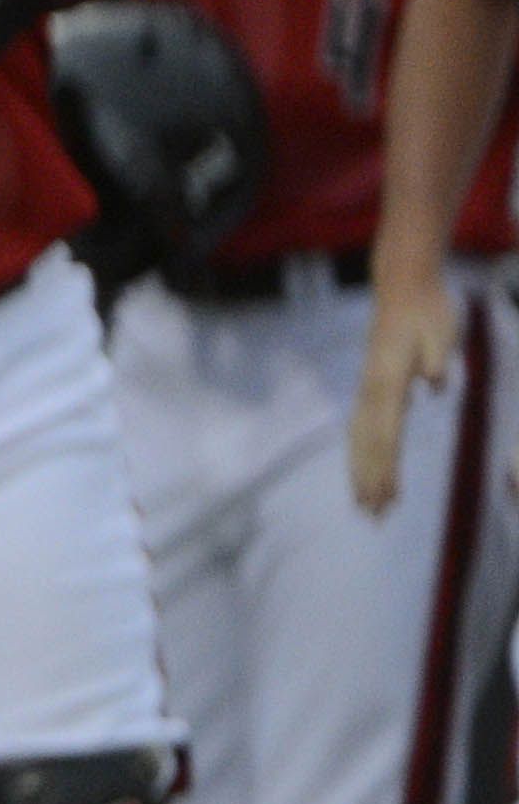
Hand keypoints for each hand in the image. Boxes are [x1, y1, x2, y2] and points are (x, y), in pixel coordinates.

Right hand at [351, 266, 462, 512]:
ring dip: (360, 472)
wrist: (403, 287)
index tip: (388, 497)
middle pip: (367, 443)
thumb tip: (435, 385)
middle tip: (373, 516)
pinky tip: (362, 470)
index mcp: (389, 379)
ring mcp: (368, 388)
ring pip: (359, 438)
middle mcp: (372, 389)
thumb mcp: (442, 329)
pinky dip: (360, 453)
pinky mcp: (371, 387)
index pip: (387, 433)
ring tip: (363, 505)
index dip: (386, 467)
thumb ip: (438, 358)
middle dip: (369, 481)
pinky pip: (361, 428)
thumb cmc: (428, 308)